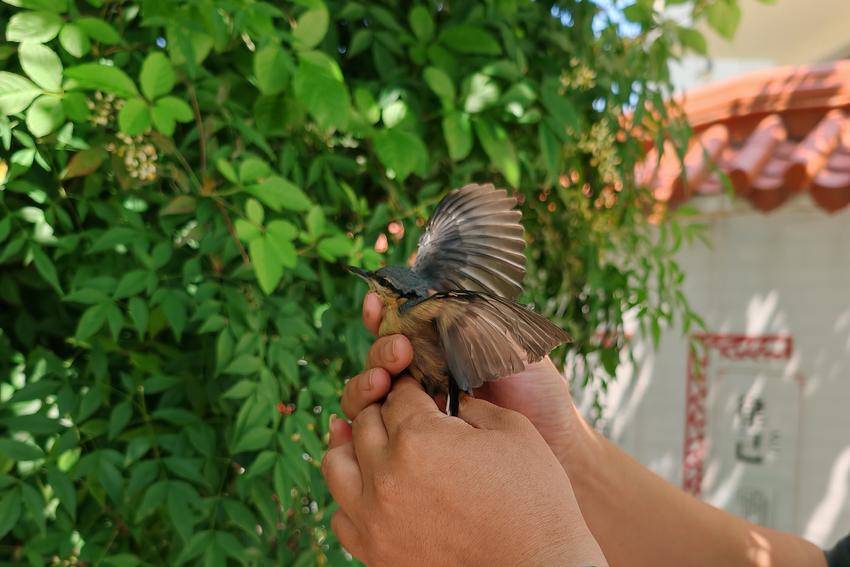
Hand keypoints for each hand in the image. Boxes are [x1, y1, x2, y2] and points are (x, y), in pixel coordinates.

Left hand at [323, 377, 606, 566]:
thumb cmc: (534, 499)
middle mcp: (386, 475)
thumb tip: (448, 396)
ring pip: (336, 464)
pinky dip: (353, 496)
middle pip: (364, 423)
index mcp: (418, 437)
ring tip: (375, 443)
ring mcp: (375, 519)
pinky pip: (341, 516)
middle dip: (386, 411)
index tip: (423, 389)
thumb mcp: (512, 431)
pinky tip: (376, 489)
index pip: (399, 394)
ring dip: (354, 446)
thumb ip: (470, 403)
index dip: (414, 386)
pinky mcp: (375, 553)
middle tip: (407, 413)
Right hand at [347, 293, 576, 457]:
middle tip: (399, 351)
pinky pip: (371, 435)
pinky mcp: (411, 446)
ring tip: (381, 383)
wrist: (556, 450)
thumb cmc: (540, 395)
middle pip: (379, 357)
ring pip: (367, 392)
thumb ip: (475, 323)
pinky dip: (352, 428)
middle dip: (379, 349)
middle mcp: (424, 374)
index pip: (402, 324)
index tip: (377, 305)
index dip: (383, 313)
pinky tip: (348, 425)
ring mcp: (415, 411)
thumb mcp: (514, 347)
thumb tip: (430, 296)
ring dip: (364, 382)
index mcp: (444, 345)